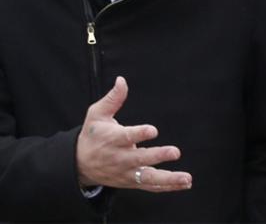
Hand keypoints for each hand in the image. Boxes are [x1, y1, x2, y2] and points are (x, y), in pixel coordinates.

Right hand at [75, 77, 192, 191]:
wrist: (78, 164)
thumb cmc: (92, 135)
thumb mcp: (96, 114)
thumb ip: (113, 99)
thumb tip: (122, 80)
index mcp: (113, 139)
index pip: (127, 137)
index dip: (139, 134)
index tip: (153, 130)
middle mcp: (120, 158)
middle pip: (140, 159)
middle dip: (158, 156)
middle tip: (175, 152)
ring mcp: (127, 172)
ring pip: (148, 178)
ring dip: (169, 179)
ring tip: (186, 178)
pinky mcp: (132, 182)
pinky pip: (150, 186)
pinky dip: (167, 187)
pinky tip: (184, 184)